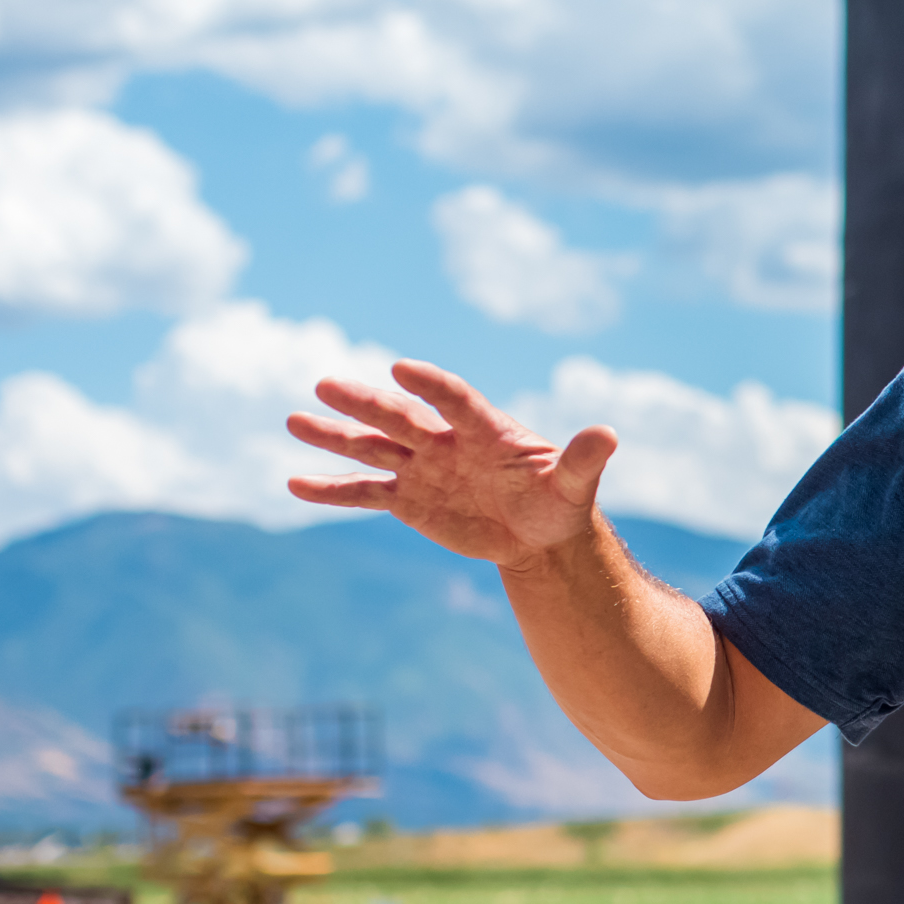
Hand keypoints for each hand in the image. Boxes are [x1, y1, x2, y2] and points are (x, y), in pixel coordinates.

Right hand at [285, 359, 617, 568]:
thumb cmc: (559, 501)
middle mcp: (446, 442)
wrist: (537, 534)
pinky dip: (332, 490)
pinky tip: (295, 483)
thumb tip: (609, 433)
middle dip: (365, 403)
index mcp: (485, 429)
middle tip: (325, 385)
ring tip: (294, 420)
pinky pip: (364, 493)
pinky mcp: (408, 500)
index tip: (399, 368)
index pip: (454, 400)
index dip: (431, 385)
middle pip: (401, 417)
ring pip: (372, 448)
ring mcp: (422, 468)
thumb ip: (584, 459)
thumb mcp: (575, 485)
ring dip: (334, 435)